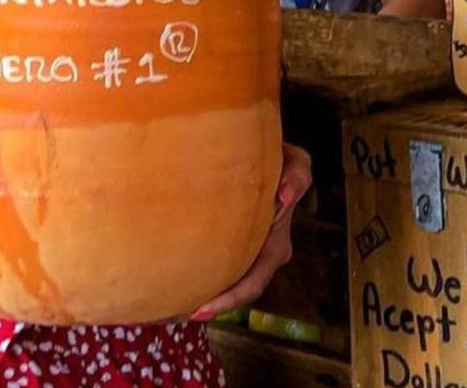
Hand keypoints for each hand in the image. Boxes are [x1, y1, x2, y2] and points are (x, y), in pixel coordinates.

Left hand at [191, 143, 312, 320]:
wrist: (262, 152)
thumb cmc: (278, 158)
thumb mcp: (295, 162)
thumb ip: (296, 178)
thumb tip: (284, 197)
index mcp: (276, 246)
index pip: (253, 283)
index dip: (229, 300)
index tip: (200, 310)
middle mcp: (263, 256)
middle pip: (235, 293)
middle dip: (210, 307)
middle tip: (177, 315)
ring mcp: (249, 254)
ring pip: (227, 283)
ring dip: (203, 297)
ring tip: (170, 310)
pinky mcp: (234, 246)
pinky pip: (219, 268)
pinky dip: (202, 279)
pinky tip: (176, 286)